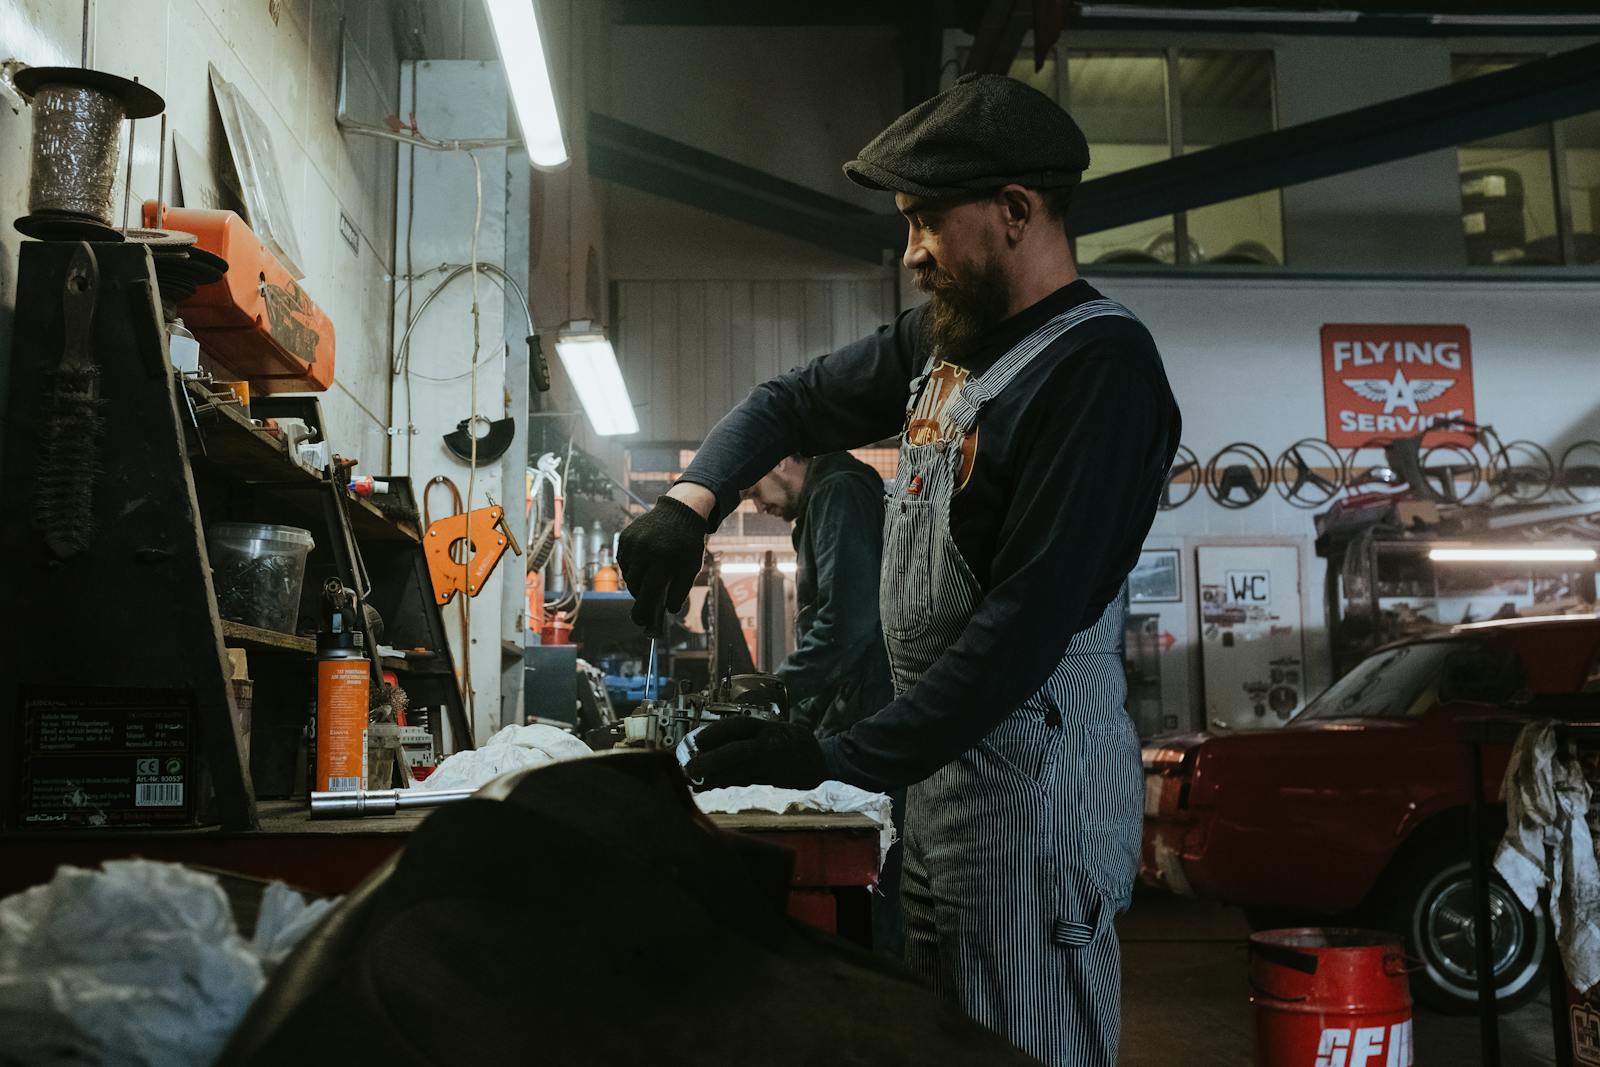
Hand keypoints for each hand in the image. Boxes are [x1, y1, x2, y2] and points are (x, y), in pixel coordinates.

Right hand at [617, 495, 706, 627]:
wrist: (679, 511)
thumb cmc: (688, 543)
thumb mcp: (691, 567)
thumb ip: (680, 590)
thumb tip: (669, 610)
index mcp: (662, 560)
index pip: (647, 593)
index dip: (643, 611)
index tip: (640, 621)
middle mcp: (644, 551)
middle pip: (635, 586)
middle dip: (642, 595)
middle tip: (650, 598)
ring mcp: (632, 543)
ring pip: (628, 575)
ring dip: (637, 581)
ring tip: (650, 576)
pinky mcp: (625, 537)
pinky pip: (623, 562)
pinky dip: (632, 567)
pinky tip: (644, 563)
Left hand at [684, 717, 827, 791]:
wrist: (825, 764)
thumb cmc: (793, 744)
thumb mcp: (774, 731)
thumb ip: (748, 736)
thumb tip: (708, 742)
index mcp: (769, 729)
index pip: (737, 726)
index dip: (714, 733)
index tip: (696, 741)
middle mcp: (770, 746)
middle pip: (737, 752)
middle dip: (711, 761)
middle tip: (690, 768)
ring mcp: (773, 768)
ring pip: (738, 774)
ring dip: (713, 779)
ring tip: (694, 781)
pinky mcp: (773, 786)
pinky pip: (745, 786)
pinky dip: (726, 787)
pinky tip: (711, 788)